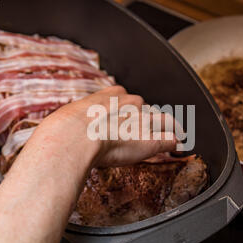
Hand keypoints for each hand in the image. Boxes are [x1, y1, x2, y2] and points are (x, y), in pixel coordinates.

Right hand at [30, 85, 177, 167]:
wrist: (74, 138)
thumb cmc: (67, 130)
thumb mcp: (69, 117)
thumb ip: (75, 120)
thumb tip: (64, 128)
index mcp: (111, 96)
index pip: (129, 99)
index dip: (132, 111)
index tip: (131, 117)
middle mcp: (131, 105)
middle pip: (148, 109)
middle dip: (150, 119)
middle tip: (152, 129)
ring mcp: (143, 121)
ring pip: (165, 120)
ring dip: (170, 127)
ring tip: (177, 134)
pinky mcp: (151, 140)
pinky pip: (170, 139)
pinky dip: (175, 142)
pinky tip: (179, 146)